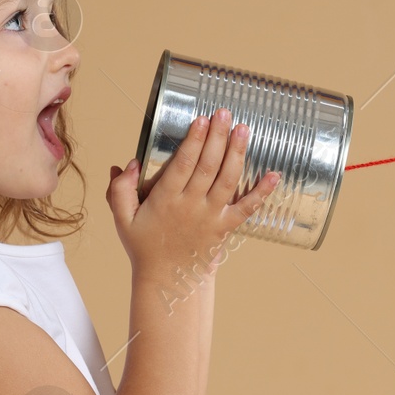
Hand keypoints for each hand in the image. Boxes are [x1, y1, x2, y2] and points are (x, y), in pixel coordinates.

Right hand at [106, 108, 279, 279]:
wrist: (168, 282)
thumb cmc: (144, 247)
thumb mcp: (122, 219)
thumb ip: (120, 190)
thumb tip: (126, 164)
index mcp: (166, 200)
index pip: (183, 165)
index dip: (194, 141)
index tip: (201, 120)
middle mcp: (191, 206)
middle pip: (208, 166)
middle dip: (217, 137)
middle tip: (225, 112)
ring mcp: (211, 217)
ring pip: (227, 181)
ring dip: (237, 153)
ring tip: (244, 129)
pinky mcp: (225, 228)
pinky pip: (247, 208)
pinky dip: (262, 192)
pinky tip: (274, 174)